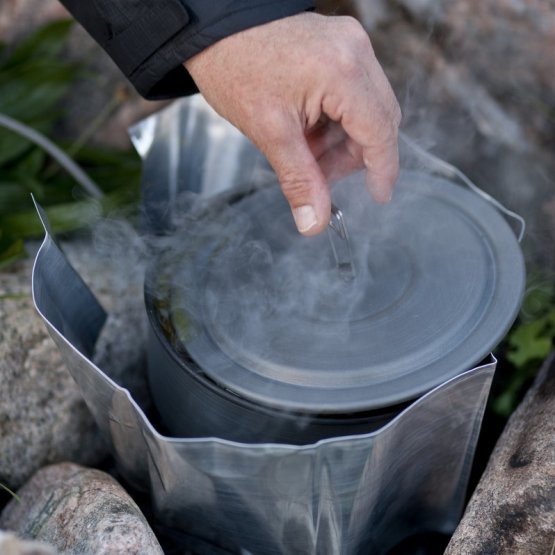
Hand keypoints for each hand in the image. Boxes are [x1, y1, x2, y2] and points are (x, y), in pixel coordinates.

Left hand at [184, 12, 400, 235]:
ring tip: (304, 149)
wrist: (214, 26)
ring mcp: (350, 44)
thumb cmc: (235, 67)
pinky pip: (354, 92)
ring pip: (367, 108)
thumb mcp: (269, 131)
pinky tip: (308, 129)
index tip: (378, 195)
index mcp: (343, 72)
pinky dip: (336, 119)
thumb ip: (299, 180)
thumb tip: (315, 224)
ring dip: (342, 139)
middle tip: (318, 174)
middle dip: (353, 156)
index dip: (383, 169)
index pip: (381, 132)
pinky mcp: (340, 44)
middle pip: (378, 121)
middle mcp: (356, 52)